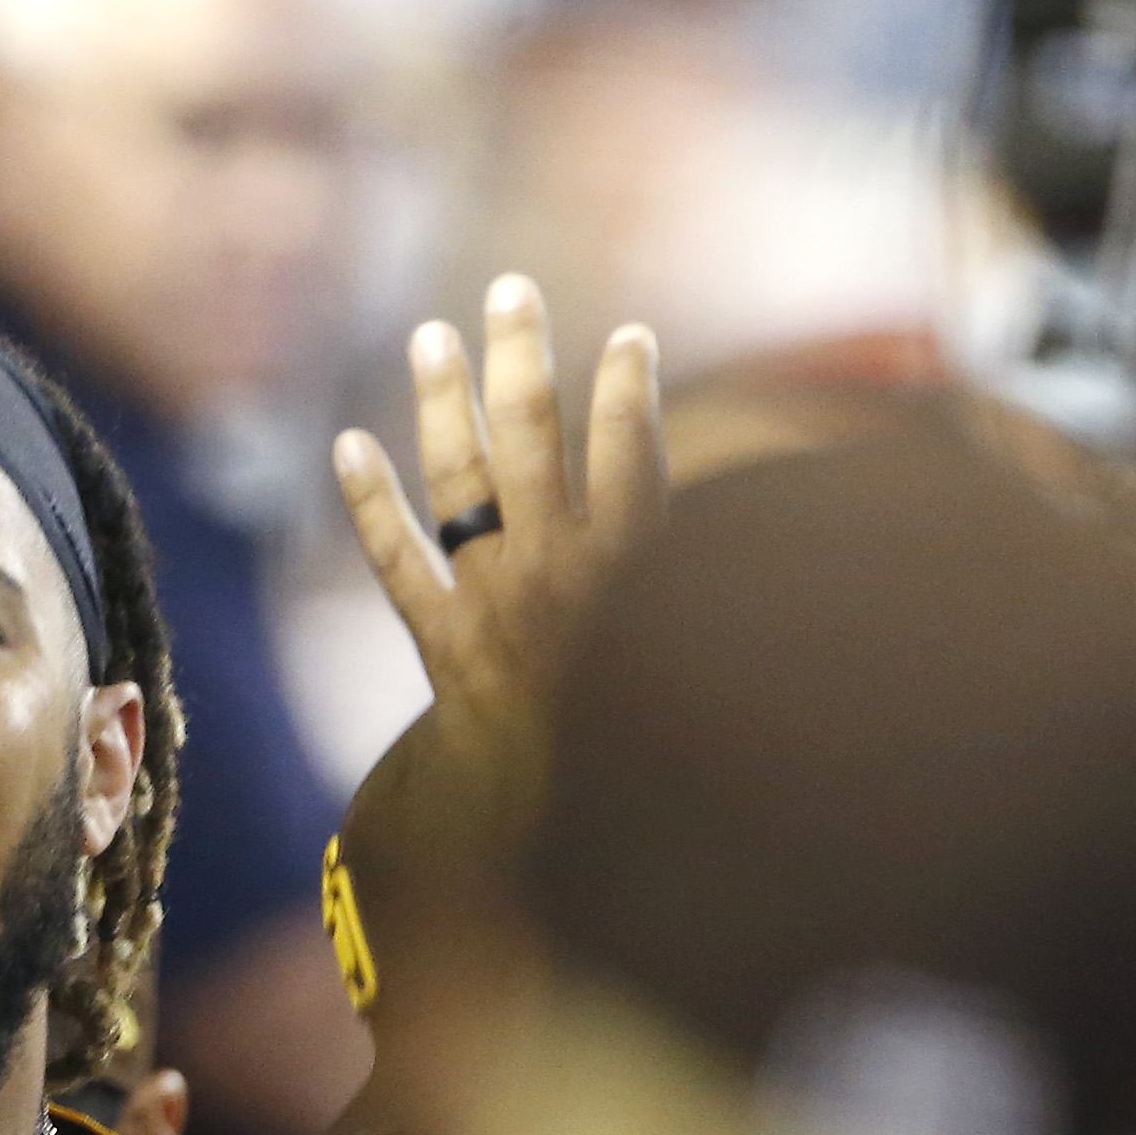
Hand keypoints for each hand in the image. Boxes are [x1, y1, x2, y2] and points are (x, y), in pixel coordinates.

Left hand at [331, 275, 663, 829]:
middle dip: (522, 356)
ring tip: (432, 336)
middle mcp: (560, 577)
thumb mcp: (713, 669)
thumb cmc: (667, 761)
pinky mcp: (442, 648)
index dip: (628, 390)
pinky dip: (369, 505)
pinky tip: (346, 445)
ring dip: (445, 403)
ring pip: (462, 482)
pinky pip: (395, 564)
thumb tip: (789, 549)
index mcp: (636, 576)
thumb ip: (718, 596)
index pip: (632, 452)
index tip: (628, 338)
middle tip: (508, 290)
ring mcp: (493, 607)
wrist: (585, 844)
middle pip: (536, 438)